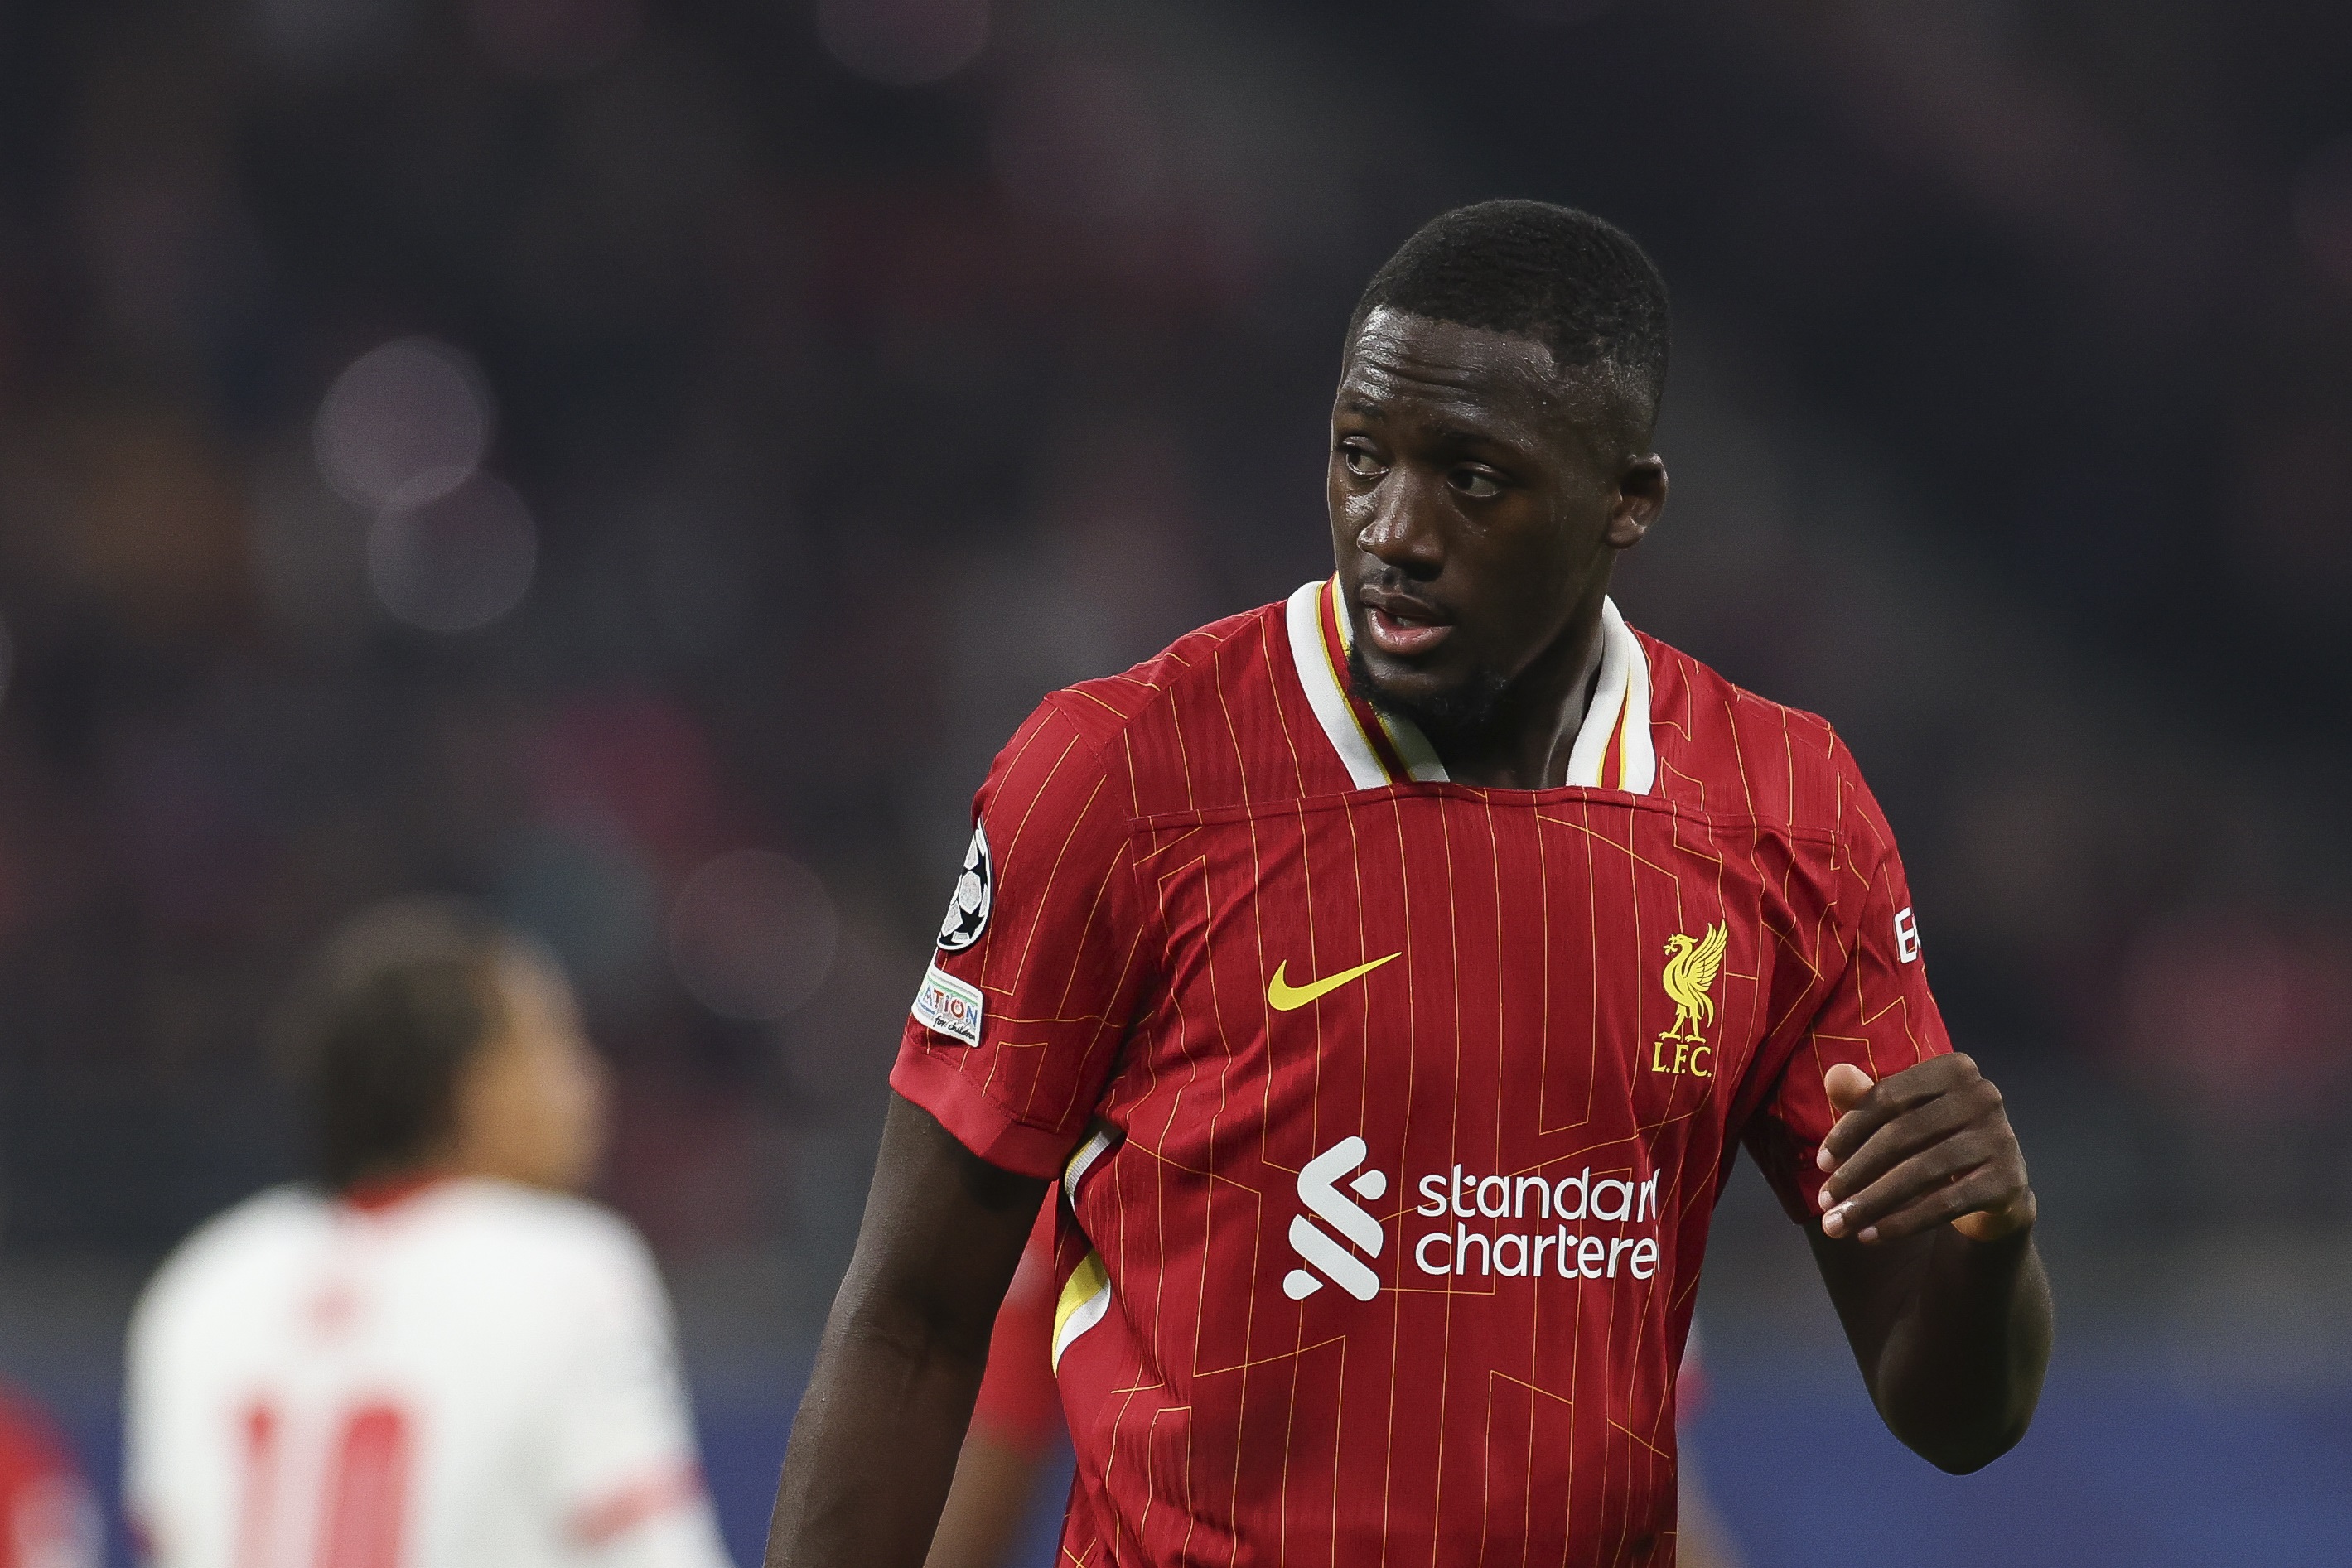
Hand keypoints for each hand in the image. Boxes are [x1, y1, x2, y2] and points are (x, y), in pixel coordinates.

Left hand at [1813, 1056, 2034, 1245]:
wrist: (1992, 1189)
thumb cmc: (1933, 1142)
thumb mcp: (1899, 1118)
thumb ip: (1865, 1098)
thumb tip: (1834, 1075)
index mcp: (1955, 1068)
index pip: (1888, 1098)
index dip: (1848, 1132)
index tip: (1820, 1164)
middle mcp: (1983, 1096)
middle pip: (1901, 1136)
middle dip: (1855, 1173)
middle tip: (1823, 1203)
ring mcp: (2001, 1138)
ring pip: (1920, 1173)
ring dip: (1871, 1203)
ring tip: (1838, 1225)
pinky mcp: (2009, 1180)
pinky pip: (1945, 1203)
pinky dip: (1903, 1222)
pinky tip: (1871, 1236)